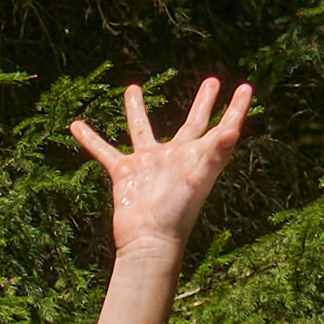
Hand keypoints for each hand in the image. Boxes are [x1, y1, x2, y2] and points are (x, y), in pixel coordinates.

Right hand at [68, 74, 258, 259]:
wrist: (147, 242)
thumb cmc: (177, 215)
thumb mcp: (199, 180)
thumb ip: (216, 154)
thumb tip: (233, 130)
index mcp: (198, 157)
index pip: (222, 127)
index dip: (236, 109)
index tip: (246, 88)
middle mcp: (176, 157)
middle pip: (193, 123)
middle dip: (203, 103)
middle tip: (212, 82)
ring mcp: (148, 164)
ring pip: (141, 129)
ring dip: (136, 109)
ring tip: (132, 87)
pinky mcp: (124, 174)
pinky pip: (104, 152)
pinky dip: (91, 140)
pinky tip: (76, 125)